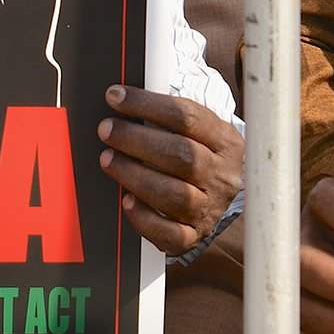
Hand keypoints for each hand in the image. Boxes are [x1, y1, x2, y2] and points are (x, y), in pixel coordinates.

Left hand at [96, 85, 242, 256]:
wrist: (217, 192)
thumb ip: (168, 116)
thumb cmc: (196, 152)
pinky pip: (172, 235)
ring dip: (135, 175)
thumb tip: (123, 98)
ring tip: (108, 159)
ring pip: (176, 195)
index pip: (188, 117)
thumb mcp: (197, 130)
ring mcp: (211, 209)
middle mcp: (223, 176)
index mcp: (226, 141)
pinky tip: (127, 202)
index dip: (148, 105)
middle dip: (138, 140)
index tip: (116, 97)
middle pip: (183, 156)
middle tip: (107, 130)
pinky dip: (146, 219)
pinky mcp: (195, 236)